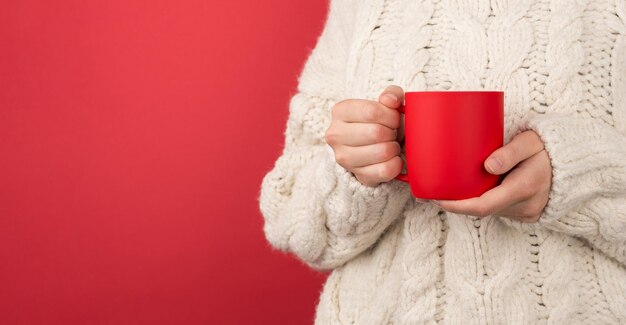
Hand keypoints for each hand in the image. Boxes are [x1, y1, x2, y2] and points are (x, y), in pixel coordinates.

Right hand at [324, 85, 404, 186]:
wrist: (375, 146)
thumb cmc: (381, 121)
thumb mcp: (386, 103)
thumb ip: (391, 94)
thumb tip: (391, 101)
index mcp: (340, 111)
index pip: (371, 111)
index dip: (391, 115)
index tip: (394, 119)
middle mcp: (335, 135)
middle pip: (376, 133)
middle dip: (392, 132)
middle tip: (392, 133)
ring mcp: (343, 158)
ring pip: (381, 152)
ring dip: (394, 148)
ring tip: (391, 145)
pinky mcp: (356, 175)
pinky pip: (384, 171)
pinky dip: (396, 164)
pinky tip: (393, 159)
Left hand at [434, 130, 551, 222]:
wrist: (576, 163)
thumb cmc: (548, 147)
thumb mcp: (531, 141)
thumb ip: (510, 152)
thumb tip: (488, 165)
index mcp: (525, 187)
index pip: (483, 205)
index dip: (457, 206)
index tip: (437, 200)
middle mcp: (526, 205)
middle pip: (483, 209)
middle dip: (459, 204)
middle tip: (434, 193)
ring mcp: (528, 212)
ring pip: (491, 211)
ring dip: (472, 202)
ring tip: (451, 189)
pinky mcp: (528, 214)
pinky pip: (500, 210)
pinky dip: (486, 202)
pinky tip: (474, 191)